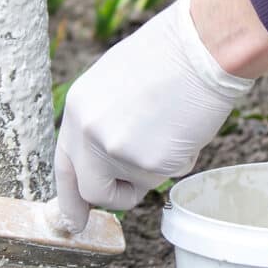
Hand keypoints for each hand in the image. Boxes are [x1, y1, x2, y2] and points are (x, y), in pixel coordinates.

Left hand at [52, 0, 254, 231]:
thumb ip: (104, 122)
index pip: (65, 165)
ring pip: (138, 183)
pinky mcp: (149, 162)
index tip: (74, 222)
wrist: (201, 46)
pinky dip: (180, 157)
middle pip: (94, 190)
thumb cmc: (168, 56)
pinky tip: (185, 125)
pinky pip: (166, 174)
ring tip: (171, 124)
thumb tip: (106, 160)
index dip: (71, 197)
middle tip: (132, 193)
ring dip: (155, 166)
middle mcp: (89, 133)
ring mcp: (117, 150)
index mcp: (78, 109)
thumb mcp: (116, 84)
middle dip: (116, 196)